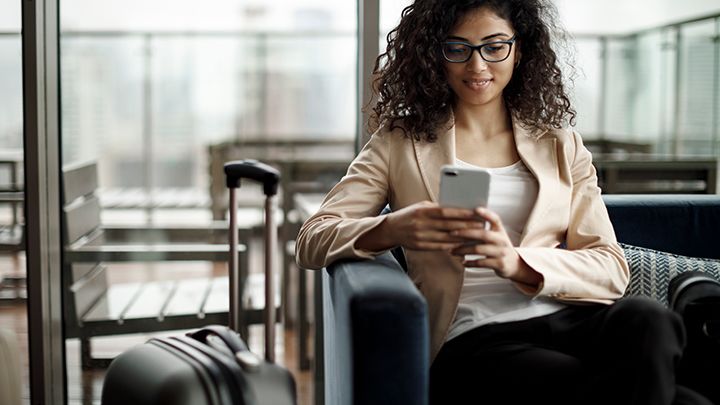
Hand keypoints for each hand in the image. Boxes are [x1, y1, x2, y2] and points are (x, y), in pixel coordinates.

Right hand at [357, 201, 482, 251]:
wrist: (391, 229)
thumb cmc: (409, 215)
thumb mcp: (420, 207)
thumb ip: (436, 208)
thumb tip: (457, 209)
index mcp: (422, 211)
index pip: (445, 212)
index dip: (461, 213)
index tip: (475, 213)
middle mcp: (421, 224)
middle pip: (448, 226)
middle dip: (466, 226)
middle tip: (481, 225)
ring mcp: (420, 237)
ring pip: (446, 238)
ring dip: (463, 237)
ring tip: (476, 236)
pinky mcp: (420, 247)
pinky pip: (440, 247)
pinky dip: (452, 246)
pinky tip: (463, 244)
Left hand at [450, 207, 541, 285]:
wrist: (514, 264)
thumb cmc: (498, 247)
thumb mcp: (496, 236)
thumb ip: (484, 229)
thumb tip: (462, 219)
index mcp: (500, 230)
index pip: (495, 219)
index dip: (486, 213)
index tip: (476, 209)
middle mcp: (502, 240)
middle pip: (483, 234)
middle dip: (465, 233)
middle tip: (451, 233)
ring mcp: (501, 252)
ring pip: (478, 249)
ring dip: (462, 250)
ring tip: (451, 251)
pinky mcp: (499, 264)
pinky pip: (481, 263)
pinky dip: (470, 263)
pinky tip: (462, 262)